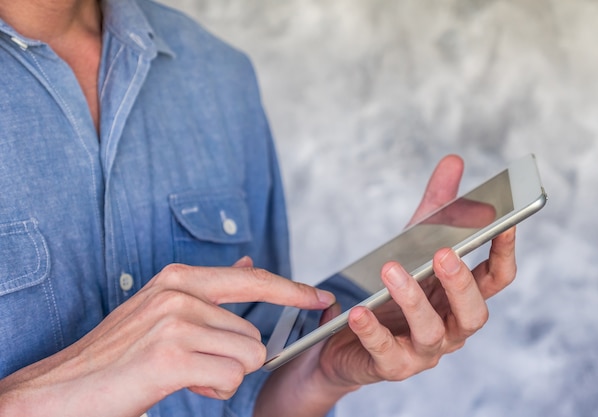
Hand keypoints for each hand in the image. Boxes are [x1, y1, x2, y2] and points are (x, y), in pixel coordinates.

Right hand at [0, 258, 334, 416]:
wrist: (66, 389)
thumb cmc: (120, 354)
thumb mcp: (164, 308)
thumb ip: (211, 288)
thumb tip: (248, 262)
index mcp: (181, 278)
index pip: (254, 280)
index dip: (292, 290)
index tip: (321, 296)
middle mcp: (180, 293)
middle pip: (254, 335)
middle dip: (233, 359)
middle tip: (192, 365)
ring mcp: (176, 322)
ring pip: (247, 358)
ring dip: (222, 376)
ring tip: (182, 374)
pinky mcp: (172, 356)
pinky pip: (231, 377)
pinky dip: (213, 390)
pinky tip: (181, 385)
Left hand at [255, 155, 516, 416]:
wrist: (341, 339)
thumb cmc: (386, 290)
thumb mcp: (409, 244)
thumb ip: (434, 207)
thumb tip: (454, 161)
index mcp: (459, 297)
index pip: (495, 279)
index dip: (504, 253)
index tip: (506, 221)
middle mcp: (450, 328)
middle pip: (473, 312)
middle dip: (461, 282)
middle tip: (443, 253)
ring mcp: (423, 352)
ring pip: (431, 331)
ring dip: (413, 299)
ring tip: (391, 270)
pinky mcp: (391, 366)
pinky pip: (385, 352)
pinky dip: (373, 331)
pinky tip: (358, 311)